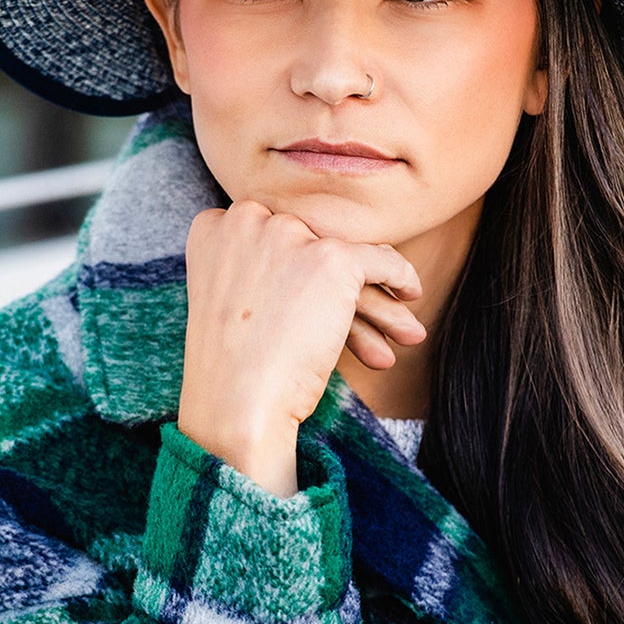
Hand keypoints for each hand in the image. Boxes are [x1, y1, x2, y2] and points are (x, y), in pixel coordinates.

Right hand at [178, 201, 423, 494]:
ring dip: (376, 296)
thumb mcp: (227, 307)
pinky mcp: (330, 257)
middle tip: (360, 313)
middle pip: (309, 246)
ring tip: (401, 328)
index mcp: (212, 228)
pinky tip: (411, 293)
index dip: (295, 268)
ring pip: (345, 256)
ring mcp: (289, 235)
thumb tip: (297, 267)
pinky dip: (400, 276)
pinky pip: (380, 259)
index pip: (270, 238)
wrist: (236, 404)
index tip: (310, 297)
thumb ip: (254, 274)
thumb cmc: (229, 372)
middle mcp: (247, 219)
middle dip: (335, 285)